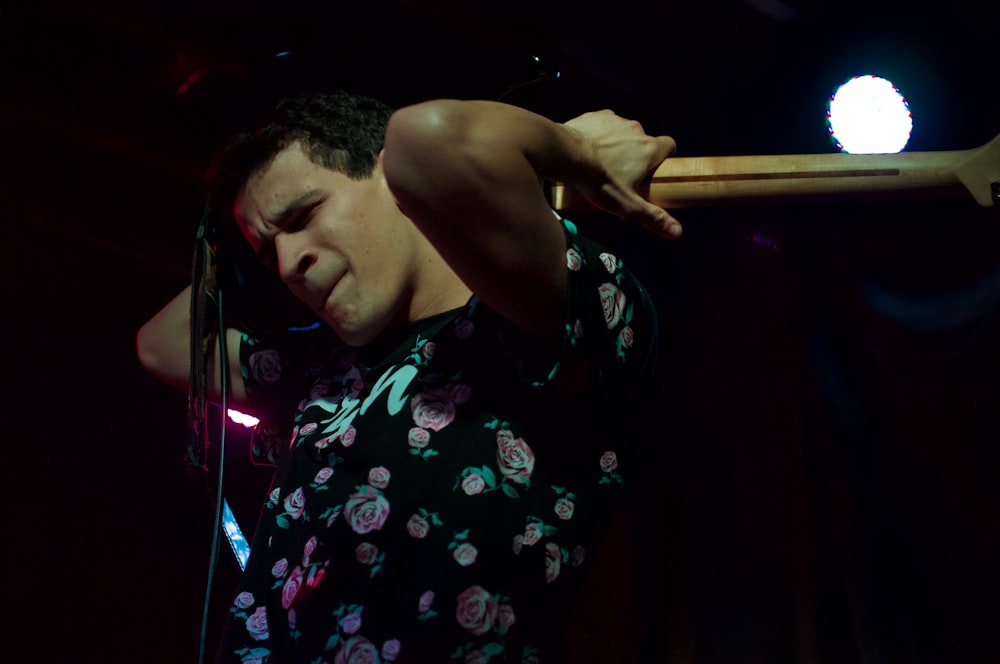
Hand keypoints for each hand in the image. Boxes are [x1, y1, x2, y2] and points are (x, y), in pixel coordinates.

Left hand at [563, 110, 681, 237]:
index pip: (670, 146)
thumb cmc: (598, 180)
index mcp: (649, 149)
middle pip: (644, 141)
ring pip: (623, 133)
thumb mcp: (628, 205)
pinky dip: (600, 135)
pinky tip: (589, 149)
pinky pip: (604, 125)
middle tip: (622, 174)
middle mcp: (636, 130)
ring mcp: (616, 121)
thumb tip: (677, 232)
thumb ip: (653, 217)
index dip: (664, 158)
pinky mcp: (596, 116)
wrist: (566, 154)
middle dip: (637, 156)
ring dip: (618, 145)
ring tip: (602, 163)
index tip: (654, 171)